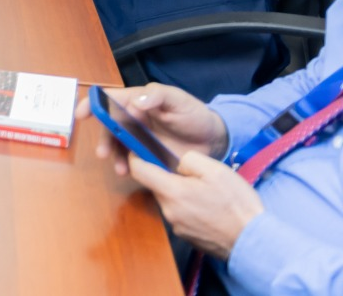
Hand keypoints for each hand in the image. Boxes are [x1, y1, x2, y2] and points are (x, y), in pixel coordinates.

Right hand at [74, 83, 229, 171]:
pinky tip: (130, 172)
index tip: (82, 115)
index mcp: (137, 101)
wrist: (214, 139)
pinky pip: (131, 160)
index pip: (109, 98)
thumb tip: (134, 102)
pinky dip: (127, 166)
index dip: (93, 104)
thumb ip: (156, 96)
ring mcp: (139, 138)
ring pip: (117, 145)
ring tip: (120, 169)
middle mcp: (133, 119)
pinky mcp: (147, 155)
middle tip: (103, 153)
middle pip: (109, 126)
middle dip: (103, 139)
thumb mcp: (178, 99)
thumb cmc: (194, 113)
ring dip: (113, 156)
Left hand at [126, 151, 262, 259]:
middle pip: (155, 186)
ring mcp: (177, 226)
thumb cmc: (237, 205)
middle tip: (191, 174)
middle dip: (167, 176)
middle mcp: (169, 211)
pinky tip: (208, 207)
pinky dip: (188, 207)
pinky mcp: (186, 236)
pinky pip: (179, 214)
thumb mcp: (216, 171)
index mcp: (173, 192)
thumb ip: (189, 160)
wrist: (254, 242)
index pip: (138, 171)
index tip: (140, 149)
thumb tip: (176, 163)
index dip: (136, 157)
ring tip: (205, 192)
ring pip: (169, 200)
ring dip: (180, 193)